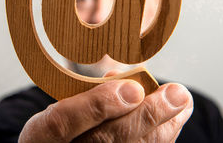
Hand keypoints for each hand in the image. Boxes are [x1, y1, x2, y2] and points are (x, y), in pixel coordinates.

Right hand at [19, 79, 192, 141]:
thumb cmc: (62, 129)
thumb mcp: (59, 108)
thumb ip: (86, 96)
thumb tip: (130, 84)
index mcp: (39, 137)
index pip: (61, 123)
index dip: (97, 105)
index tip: (132, 88)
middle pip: (106, 140)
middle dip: (146, 115)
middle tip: (177, 93)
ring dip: (162, 127)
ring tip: (183, 102)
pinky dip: (161, 139)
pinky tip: (174, 120)